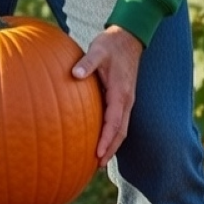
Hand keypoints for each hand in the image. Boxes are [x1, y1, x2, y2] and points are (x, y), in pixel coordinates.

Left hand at [72, 25, 142, 165]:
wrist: (128, 37)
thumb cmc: (111, 44)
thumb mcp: (98, 50)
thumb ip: (87, 63)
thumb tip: (75, 74)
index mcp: (121, 93)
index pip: (115, 122)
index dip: (107, 140)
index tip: (98, 154)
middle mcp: (126, 100)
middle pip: (121, 131)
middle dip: (111, 149)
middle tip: (98, 165)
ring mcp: (126, 100)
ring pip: (122, 127)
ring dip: (112, 144)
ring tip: (99, 160)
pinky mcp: (122, 97)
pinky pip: (119, 120)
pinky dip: (112, 133)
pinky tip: (100, 139)